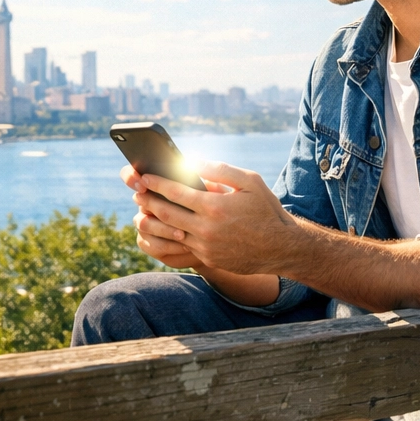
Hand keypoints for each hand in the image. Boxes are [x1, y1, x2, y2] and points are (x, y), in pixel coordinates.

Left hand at [131, 160, 298, 275]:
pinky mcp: (208, 260)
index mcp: (214, 206)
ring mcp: (206, 247)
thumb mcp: (249, 181)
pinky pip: (183, 246)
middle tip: (137, 193)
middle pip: (165, 214)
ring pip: (170, 233)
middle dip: (147, 201)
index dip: (156, 183)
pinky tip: (166, 228)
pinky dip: (170, 236)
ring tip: (143, 211)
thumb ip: (219, 169)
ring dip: (153, 222)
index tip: (144, 176)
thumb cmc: (266, 209)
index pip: (175, 192)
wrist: (282, 248)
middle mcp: (206, 229)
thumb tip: (192, 160)